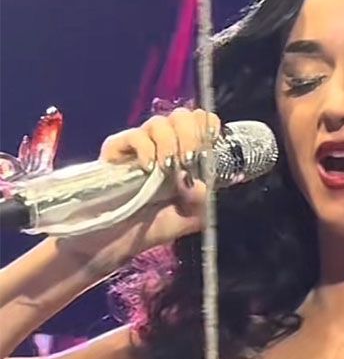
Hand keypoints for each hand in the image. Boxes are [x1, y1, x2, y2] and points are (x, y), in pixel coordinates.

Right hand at [94, 107, 220, 255]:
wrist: (117, 241)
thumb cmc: (153, 226)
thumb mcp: (188, 218)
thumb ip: (200, 201)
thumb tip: (200, 184)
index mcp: (186, 154)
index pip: (200, 122)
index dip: (207, 124)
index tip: (211, 139)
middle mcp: (165, 144)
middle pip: (181, 117)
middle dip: (190, 135)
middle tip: (188, 161)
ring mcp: (140, 145)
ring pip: (159, 123)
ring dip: (169, 143)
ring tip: (167, 169)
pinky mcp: (116, 149)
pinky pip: (134, 135)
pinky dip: (145, 148)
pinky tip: (148, 168)